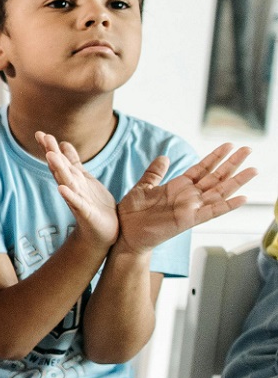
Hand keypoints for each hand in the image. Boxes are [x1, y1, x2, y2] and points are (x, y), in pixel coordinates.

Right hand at [37, 131, 118, 249]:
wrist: (103, 232)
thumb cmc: (94, 205)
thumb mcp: (84, 178)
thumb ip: (73, 162)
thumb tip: (63, 143)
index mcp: (73, 178)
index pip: (60, 160)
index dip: (50, 147)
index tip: (41, 133)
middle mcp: (72, 187)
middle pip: (59, 168)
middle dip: (51, 153)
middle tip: (43, 137)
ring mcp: (77, 200)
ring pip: (66, 182)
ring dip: (58, 169)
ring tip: (51, 156)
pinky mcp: (85, 213)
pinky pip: (76, 203)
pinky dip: (68, 196)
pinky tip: (61, 188)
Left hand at [116, 143, 255, 254]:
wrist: (124, 231)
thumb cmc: (132, 212)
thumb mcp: (144, 186)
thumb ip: (155, 172)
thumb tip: (164, 157)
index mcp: (178, 186)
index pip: (202, 168)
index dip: (216, 157)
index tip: (229, 145)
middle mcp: (188, 196)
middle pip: (216, 177)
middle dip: (232, 163)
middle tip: (248, 149)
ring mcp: (191, 208)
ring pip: (219, 192)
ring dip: (236, 181)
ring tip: (253, 170)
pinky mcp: (189, 220)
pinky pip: (212, 212)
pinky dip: (227, 206)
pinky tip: (242, 198)